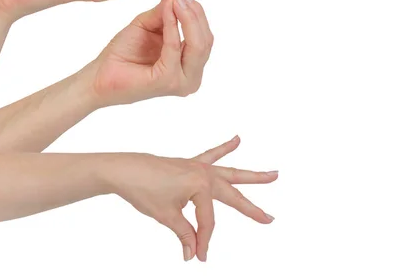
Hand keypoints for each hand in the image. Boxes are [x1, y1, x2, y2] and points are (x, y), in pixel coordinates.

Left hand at [91, 0, 213, 104]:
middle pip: (205, 40)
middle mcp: (190, 77)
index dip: (196, 12)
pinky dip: (172, 27)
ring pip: (197, 45)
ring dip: (188, 17)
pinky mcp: (168, 81)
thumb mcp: (148, 25)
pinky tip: (168, 10)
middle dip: (194, 13)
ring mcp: (181, 82)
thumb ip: (165, 10)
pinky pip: (175, 48)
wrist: (100, 74)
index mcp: (189, 65)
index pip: (204, 37)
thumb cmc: (123, 53)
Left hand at [101, 136, 277, 261]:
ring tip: (272, 175)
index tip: (199, 256)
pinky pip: (212, 155)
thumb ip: (184, 233)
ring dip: (251, 175)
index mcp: (200, 185)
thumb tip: (193, 253)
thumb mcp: (166, 216)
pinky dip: (225, 148)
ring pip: (231, 172)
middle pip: (232, 195)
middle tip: (269, 218)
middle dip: (251, 208)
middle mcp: (204, 173)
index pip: (208, 220)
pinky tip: (237, 140)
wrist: (124, 170)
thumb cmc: (143, 189)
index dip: (204, 240)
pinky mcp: (190, 164)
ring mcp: (198, 166)